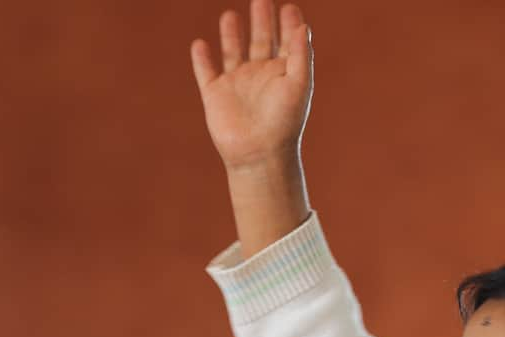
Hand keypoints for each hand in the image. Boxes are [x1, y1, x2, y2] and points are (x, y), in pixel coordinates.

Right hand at [191, 0, 312, 172]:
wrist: (259, 154)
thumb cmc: (283, 123)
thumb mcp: (298, 85)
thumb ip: (301, 54)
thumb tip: (303, 25)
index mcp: (282, 76)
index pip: (287, 44)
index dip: (289, 25)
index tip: (290, 7)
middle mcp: (260, 78)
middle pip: (261, 42)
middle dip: (262, 20)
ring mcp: (237, 85)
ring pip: (233, 53)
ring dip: (232, 35)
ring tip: (231, 15)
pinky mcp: (215, 94)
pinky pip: (206, 72)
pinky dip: (202, 59)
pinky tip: (200, 44)